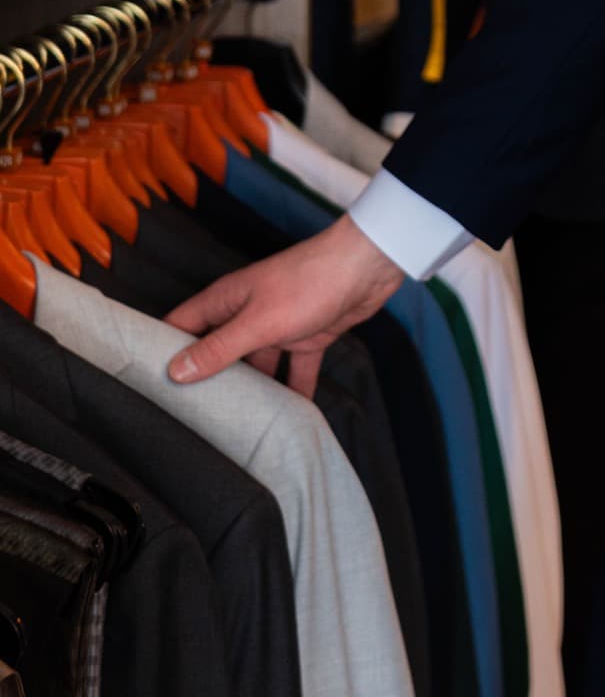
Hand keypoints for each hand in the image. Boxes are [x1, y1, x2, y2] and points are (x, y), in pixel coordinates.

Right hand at [164, 215, 404, 397]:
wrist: (368, 267)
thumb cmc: (310, 281)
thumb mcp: (258, 321)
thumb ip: (219, 347)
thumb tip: (175, 371)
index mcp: (226, 301)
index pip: (180, 328)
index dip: (162, 353)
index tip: (145, 386)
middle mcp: (247, 313)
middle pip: (217, 352)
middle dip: (207, 381)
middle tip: (190, 421)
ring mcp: (277, 325)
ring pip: (256, 365)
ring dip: (251, 392)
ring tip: (236, 429)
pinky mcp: (307, 335)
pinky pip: (295, 369)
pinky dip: (293, 390)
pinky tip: (290, 418)